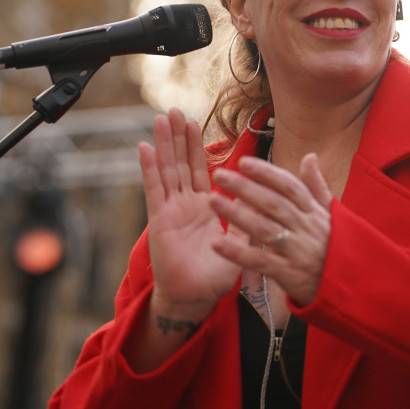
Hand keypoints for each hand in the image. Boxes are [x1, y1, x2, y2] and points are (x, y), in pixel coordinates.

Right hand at [139, 108, 239, 316]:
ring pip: (168, 169)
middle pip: (181, 163)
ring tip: (161, 118)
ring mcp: (171, 210)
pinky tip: (145, 148)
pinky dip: (149, 168)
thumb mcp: (241, 242)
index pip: (201, 170)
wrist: (196, 298)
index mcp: (205, 207)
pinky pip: (154, 189)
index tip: (195, 123)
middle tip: (175, 110)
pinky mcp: (159, 219)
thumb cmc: (216, 275)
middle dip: (179, 137)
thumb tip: (264, 199)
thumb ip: (248, 219)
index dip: (198, 147)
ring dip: (164, 144)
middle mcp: (186, 204)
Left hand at [209, 152, 333, 305]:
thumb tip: (309, 156)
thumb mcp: (330, 216)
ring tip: (212, 201)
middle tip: (220, 175)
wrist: (350, 287)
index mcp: (314, 212)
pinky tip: (217, 244)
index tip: (244, 161)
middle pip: (273, 204)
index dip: (267, 173)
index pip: (289, 187)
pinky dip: (238, 253)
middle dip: (245, 187)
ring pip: (264, 229)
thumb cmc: (336, 248)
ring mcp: (298, 252)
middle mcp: (306, 228)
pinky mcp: (290, 275)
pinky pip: (260, 262)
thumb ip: (316, 186)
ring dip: (237, 214)